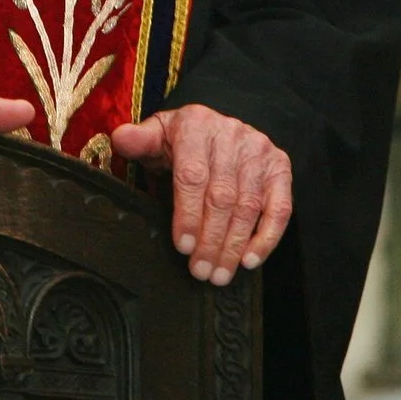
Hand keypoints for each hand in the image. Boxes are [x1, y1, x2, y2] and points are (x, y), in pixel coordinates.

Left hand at [107, 105, 291, 283]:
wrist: (219, 126)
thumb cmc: (181, 141)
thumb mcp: (156, 135)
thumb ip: (138, 140)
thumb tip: (120, 137)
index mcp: (196, 124)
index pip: (193, 175)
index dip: (188, 214)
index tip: (183, 247)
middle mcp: (232, 134)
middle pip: (222, 196)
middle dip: (211, 239)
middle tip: (200, 271)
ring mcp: (259, 151)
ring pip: (249, 206)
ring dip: (234, 246)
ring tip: (219, 275)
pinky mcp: (280, 167)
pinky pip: (280, 207)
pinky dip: (267, 237)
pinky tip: (250, 261)